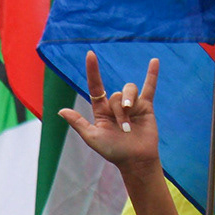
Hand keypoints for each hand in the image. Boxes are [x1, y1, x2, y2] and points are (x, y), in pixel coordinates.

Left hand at [59, 52, 160, 173]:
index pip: (95, 86)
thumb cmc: (113, 151)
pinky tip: (154, 61)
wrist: (135, 160)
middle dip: (120, 110)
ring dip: (129, 104)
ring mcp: (132, 104)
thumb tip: (60, 110)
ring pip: (129, 90)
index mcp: (101, 111)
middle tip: (123, 128)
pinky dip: (152, 74)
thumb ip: (79, 123)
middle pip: (115, 94)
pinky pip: (149, 87)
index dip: (93, 71)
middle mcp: (115, 105)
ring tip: (131, 123)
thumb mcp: (92, 137)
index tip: (90, 54)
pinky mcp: (146, 106)